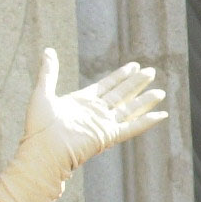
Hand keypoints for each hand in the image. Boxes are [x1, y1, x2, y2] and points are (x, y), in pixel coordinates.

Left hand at [0, 48, 167, 201]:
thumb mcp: (43, 93)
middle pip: (121, 94)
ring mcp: (102, 124)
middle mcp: (95, 112)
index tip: (134, 65)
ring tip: (160, 91)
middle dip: (136, 82)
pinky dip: (146, 121)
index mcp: (81, 101)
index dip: (121, 75)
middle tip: (151, 71)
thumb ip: (49, 72)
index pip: (106, 85)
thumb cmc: (39, 127)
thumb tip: (48, 50)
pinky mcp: (108, 136)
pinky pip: (132, 127)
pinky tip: (160, 115)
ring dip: (145, 100)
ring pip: (129, 108)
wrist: (42, 151)